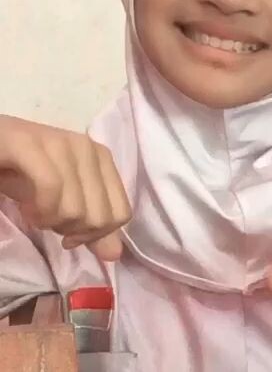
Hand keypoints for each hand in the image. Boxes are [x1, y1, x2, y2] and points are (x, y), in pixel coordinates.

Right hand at [0, 115, 130, 260]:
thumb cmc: (22, 175)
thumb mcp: (61, 205)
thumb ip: (89, 229)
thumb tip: (114, 255)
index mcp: (102, 159)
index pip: (121, 214)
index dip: (95, 235)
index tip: (68, 234)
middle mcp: (87, 148)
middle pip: (100, 217)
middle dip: (70, 230)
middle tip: (46, 219)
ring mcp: (60, 143)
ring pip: (76, 209)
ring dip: (48, 221)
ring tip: (32, 210)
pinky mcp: (28, 144)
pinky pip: (50, 190)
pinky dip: (37, 210)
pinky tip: (25, 207)